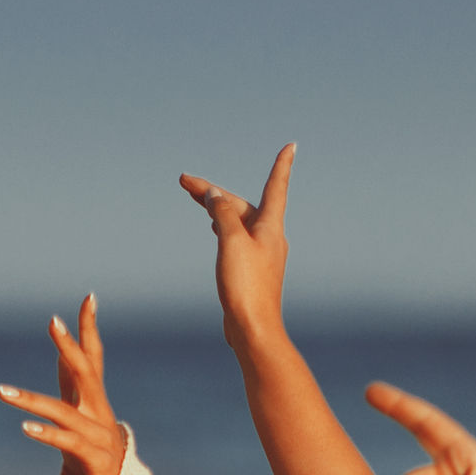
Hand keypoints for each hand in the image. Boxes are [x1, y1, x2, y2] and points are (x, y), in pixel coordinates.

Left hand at [0, 299, 129, 474]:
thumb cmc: (91, 441)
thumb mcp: (80, 407)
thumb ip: (72, 379)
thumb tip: (63, 350)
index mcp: (94, 394)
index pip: (93, 354)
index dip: (90, 327)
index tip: (89, 298)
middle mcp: (99, 408)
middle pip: (86, 371)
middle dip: (69, 346)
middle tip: (53, 322)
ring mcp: (98, 432)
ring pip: (63, 411)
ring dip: (31, 401)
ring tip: (3, 392)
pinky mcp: (93, 456)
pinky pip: (66, 442)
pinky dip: (46, 434)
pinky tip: (24, 427)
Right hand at [178, 143, 294, 341]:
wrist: (253, 328)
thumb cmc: (246, 285)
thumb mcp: (231, 241)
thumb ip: (223, 213)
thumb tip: (216, 196)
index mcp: (270, 227)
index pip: (276, 186)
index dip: (282, 165)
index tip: (291, 146)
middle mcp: (268, 237)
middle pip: (240, 205)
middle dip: (213, 192)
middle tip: (184, 181)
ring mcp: (260, 254)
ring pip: (235, 221)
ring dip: (215, 208)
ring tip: (195, 197)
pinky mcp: (250, 270)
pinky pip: (234, 237)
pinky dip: (222, 226)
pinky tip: (213, 228)